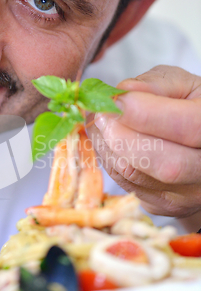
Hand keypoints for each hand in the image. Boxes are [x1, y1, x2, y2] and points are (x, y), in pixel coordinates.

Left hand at [86, 65, 200, 228]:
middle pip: (161, 163)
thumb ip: (156, 84)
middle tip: (100, 114)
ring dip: (106, 147)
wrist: (199, 148)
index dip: (142, 113)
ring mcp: (187, 195)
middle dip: (119, 136)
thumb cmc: (190, 108)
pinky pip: (125, 185)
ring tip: (99, 124)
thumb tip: (122, 93)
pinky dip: (109, 160)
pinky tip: (107, 142)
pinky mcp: (163, 206)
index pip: (185, 126)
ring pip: (135, 176)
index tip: (113, 99)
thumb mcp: (182, 86)